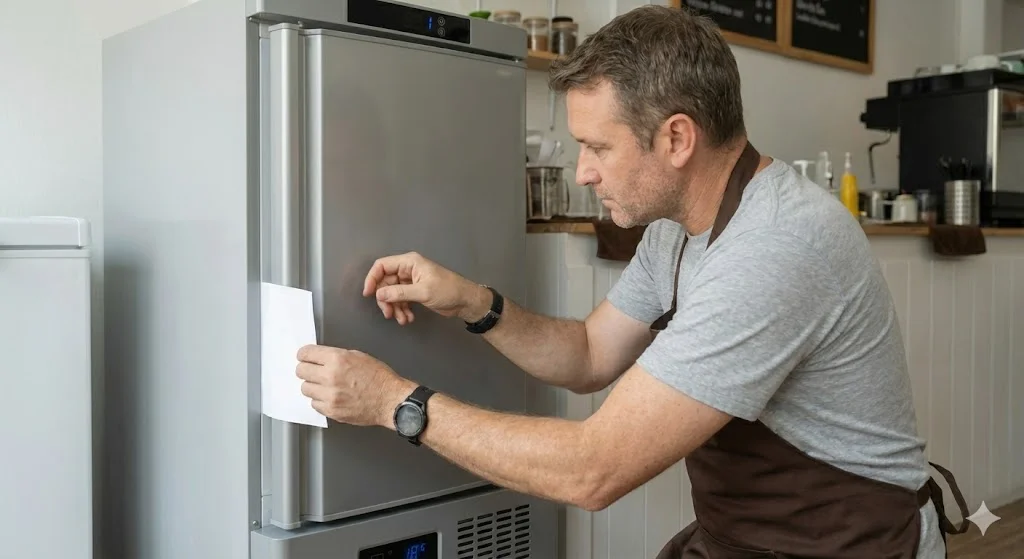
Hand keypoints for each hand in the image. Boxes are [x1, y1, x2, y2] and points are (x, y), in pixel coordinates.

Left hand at [296, 344, 413, 426]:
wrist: (391, 401)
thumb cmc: (379, 378)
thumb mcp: (359, 356)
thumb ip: (337, 356)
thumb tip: (320, 358)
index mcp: (337, 359)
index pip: (306, 354)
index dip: (304, 355)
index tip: (305, 357)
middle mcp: (330, 376)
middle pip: (301, 371)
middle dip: (306, 370)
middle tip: (313, 371)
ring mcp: (329, 396)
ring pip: (305, 388)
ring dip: (313, 386)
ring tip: (325, 386)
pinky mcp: (331, 411)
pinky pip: (314, 404)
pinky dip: (320, 400)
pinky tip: (332, 397)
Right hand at [363, 251, 489, 324]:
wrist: (465, 301)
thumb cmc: (447, 291)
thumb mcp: (423, 292)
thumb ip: (399, 293)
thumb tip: (378, 295)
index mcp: (409, 262)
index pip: (382, 265)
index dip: (372, 279)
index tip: (368, 295)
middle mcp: (408, 269)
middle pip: (385, 283)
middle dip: (386, 299)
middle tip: (388, 314)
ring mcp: (411, 281)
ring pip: (392, 294)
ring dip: (394, 308)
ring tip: (402, 320)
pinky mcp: (415, 292)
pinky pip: (401, 300)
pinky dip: (402, 310)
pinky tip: (408, 319)